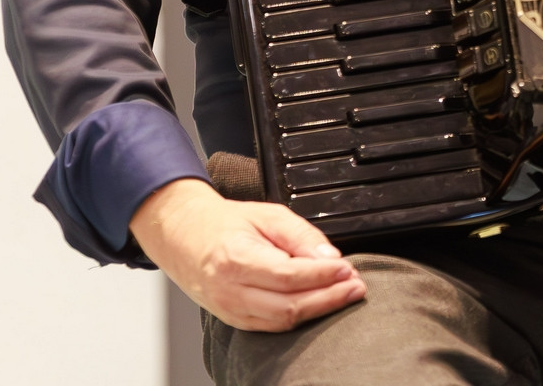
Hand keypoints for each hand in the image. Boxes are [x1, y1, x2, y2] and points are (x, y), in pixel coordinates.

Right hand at [130, 178, 365, 331]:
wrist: (186, 237)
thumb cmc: (225, 224)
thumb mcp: (268, 215)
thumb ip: (301, 235)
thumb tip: (329, 256)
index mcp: (237, 259)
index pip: (289, 275)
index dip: (323, 275)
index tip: (348, 267)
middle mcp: (231, 290)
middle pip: (289, 306)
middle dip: (329, 298)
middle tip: (356, 286)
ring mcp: (230, 310)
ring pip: (283, 322)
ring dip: (319, 310)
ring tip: (346, 294)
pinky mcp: (234, 320)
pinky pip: (273, 327)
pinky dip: (301, 318)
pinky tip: (321, 304)